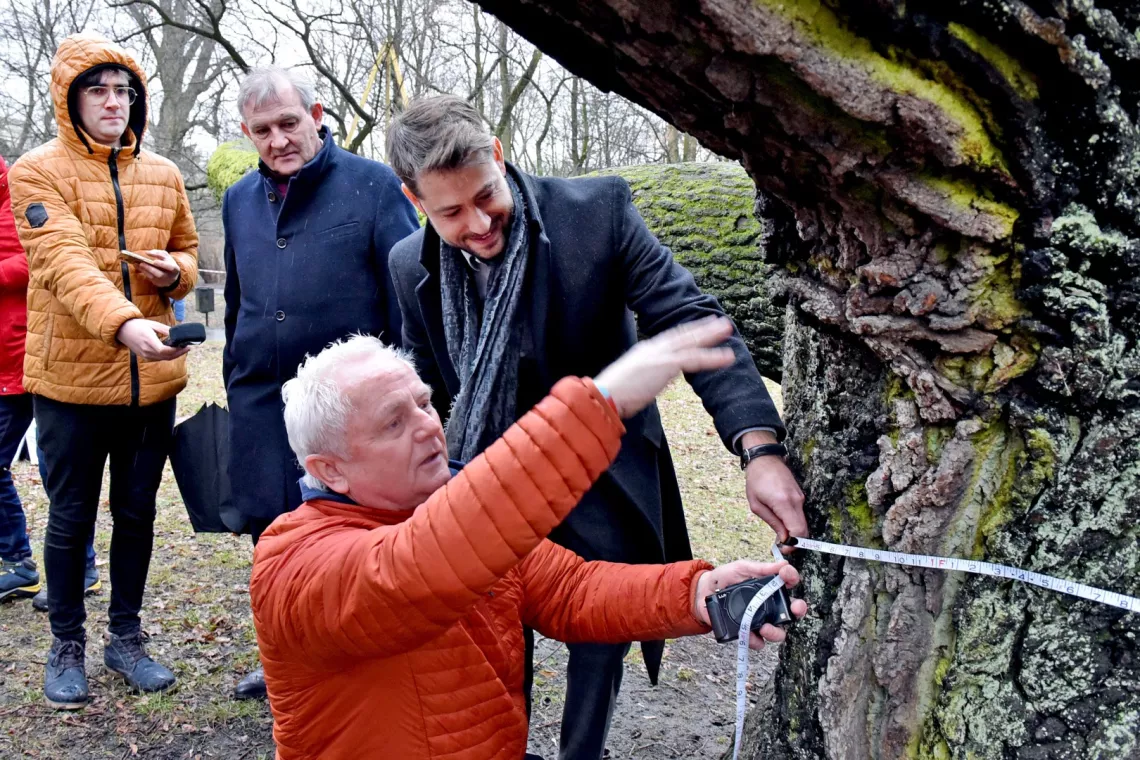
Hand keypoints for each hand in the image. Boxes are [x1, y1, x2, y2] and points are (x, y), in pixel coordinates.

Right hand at [116, 319, 189, 360]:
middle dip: (179, 353)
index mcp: (149, 341)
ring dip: (174, 355)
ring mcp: (145, 355)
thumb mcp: (153, 324)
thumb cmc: (138, 325)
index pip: (164, 351)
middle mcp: (147, 350)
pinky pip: (159, 359)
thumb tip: (178, 333)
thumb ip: (166, 330)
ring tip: (182, 349)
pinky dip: (167, 356)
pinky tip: (173, 351)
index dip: (176, 350)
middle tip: (188, 347)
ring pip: (163, 359)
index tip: (185, 346)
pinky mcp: (145, 356)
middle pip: (166, 356)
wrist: (123, 330)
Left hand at [134, 250, 179, 288]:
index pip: (170, 267)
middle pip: (159, 274)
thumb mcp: (166, 256)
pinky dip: (143, 272)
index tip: (154, 261)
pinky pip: (149, 278)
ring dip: (144, 270)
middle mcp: (169, 277)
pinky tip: (137, 266)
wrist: (171, 275)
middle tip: (142, 263)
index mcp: (174, 269)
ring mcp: (163, 281)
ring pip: (153, 277)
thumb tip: (147, 253)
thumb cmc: (168, 263)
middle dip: (150, 269)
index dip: (162, 265)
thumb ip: (158, 253)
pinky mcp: (157, 283)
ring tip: (137, 264)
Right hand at [594, 317, 734, 418]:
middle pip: (682, 335)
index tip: (699, 326)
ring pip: (691, 343)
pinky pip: (694, 359)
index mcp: (645, 351)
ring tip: (728, 330)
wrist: (605, 396)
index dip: (686, 332)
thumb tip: (659, 379)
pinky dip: (712, 358)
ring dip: (711, 336)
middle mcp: (653, 349)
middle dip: (702, 328)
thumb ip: (648, 376)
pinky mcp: (666, 365)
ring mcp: (660, 355)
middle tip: (721, 322)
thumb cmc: (613, 394)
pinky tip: (727, 357)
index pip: (670, 338)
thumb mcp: (632, 380)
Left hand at [693, 560, 807, 649]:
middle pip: (791, 612)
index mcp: (770, 587)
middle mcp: (769, 605)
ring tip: (766, 627)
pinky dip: (755, 641)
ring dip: (776, 631)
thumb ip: (761, 568)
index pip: (789, 583)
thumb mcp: (742, 568)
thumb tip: (782, 564)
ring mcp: (760, 620)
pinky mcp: (747, 632)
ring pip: (778, 632)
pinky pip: (758, 642)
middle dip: (798, 610)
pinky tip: (750, 634)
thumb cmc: (725, 578)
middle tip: (796, 608)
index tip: (786, 575)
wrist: (703, 592)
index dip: (792, 578)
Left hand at [740, 431, 806, 549]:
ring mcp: (800, 497)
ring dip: (794, 533)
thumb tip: (784, 539)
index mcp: (784, 503)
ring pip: (803, 522)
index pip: (797, 531)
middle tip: (781, 546)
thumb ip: (773, 523)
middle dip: (795, 542)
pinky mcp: (800, 496)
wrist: (765, 459)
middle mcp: (796, 500)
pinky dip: (794, 523)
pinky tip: (783, 525)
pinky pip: (800, 514)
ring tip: (780, 536)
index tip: (784, 549)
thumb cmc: (756, 480)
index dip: (793, 544)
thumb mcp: (757, 505)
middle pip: (804, 529)